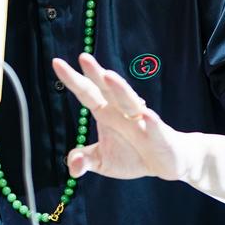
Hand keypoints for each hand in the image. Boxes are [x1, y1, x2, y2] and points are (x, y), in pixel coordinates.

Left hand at [52, 53, 188, 181]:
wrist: (168, 163)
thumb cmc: (133, 155)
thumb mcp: (104, 160)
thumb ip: (85, 159)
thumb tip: (71, 167)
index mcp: (106, 112)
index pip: (86, 92)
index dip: (72, 79)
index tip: (56, 62)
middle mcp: (122, 111)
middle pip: (107, 89)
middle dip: (96, 73)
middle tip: (83, 57)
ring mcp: (142, 122)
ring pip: (130, 102)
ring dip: (120, 89)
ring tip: (109, 75)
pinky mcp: (161, 136)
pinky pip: (155, 128)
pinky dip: (151, 122)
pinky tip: (146, 115)